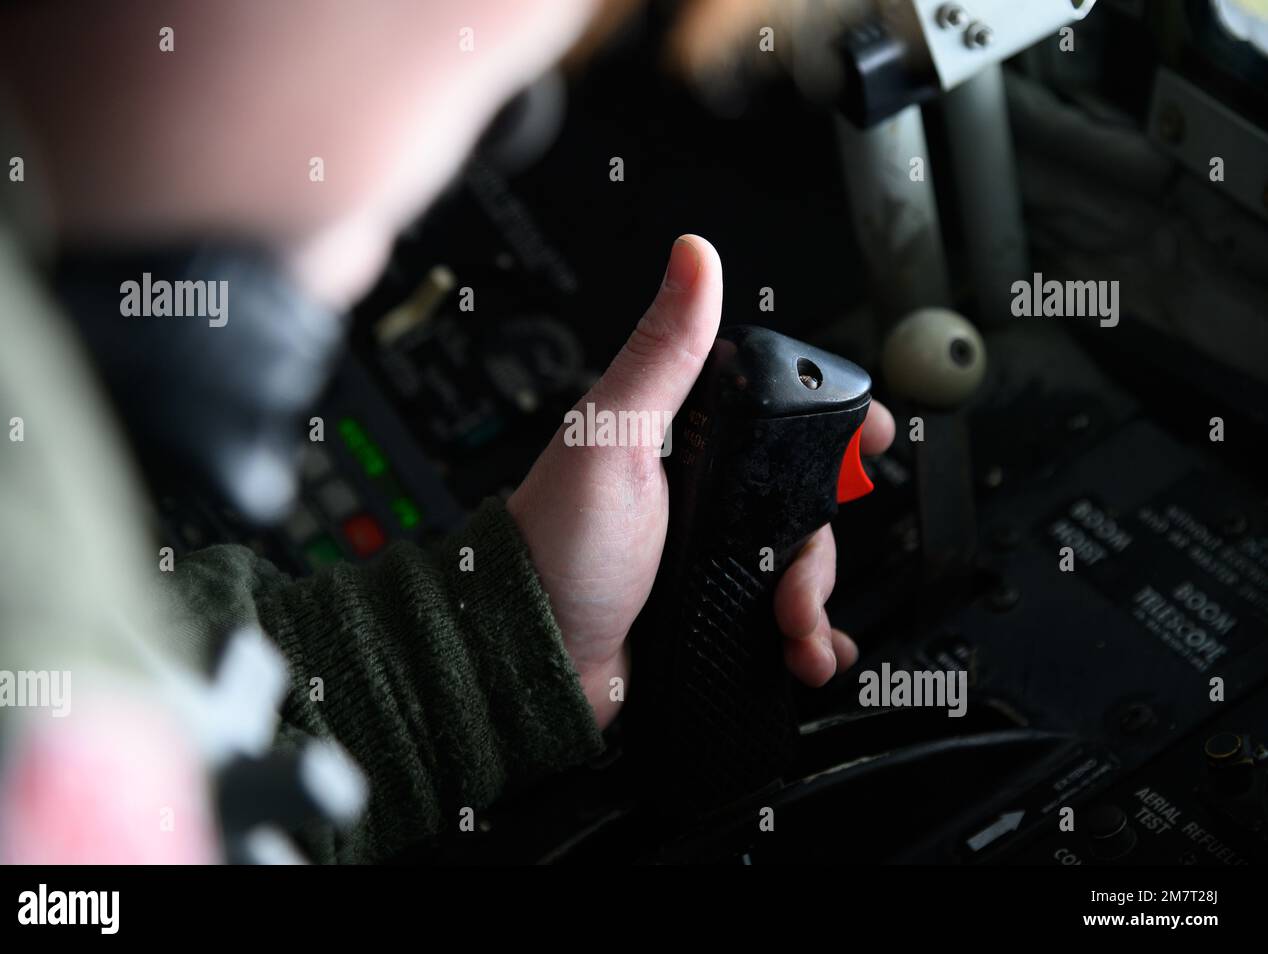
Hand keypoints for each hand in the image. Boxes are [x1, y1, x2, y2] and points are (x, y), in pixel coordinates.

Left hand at [507, 236, 893, 727]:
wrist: (531, 662)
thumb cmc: (555, 548)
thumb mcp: (611, 440)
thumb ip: (660, 353)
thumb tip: (693, 257)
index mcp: (685, 445)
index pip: (778, 419)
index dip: (833, 428)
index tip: (872, 439)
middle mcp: (702, 498)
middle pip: (804, 503)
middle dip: (818, 547)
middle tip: (798, 578)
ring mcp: (710, 559)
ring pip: (802, 567)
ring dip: (816, 603)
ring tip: (795, 631)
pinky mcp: (714, 613)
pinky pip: (784, 621)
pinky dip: (809, 639)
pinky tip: (807, 652)